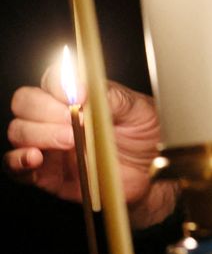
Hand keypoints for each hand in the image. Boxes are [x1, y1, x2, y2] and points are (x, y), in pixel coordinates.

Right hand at [4, 64, 177, 228]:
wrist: (153, 174)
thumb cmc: (146, 137)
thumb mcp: (139, 110)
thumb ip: (113, 97)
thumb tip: (85, 89)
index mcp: (80, 95)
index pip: (53, 78)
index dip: (58, 83)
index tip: (76, 95)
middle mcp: (58, 116)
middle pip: (26, 102)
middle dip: (45, 109)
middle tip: (73, 120)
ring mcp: (49, 144)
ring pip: (19, 131)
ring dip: (38, 134)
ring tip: (70, 141)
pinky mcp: (46, 173)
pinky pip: (16, 167)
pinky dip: (18, 161)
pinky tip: (36, 158)